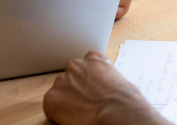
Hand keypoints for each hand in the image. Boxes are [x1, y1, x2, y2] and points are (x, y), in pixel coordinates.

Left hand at [43, 51, 166, 124]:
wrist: (117, 111)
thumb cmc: (125, 100)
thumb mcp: (119, 80)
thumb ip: (105, 78)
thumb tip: (104, 89)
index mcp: (93, 58)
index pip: (85, 66)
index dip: (88, 81)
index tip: (92, 90)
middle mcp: (75, 65)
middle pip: (70, 78)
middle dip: (75, 90)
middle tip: (86, 104)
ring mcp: (62, 80)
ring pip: (59, 92)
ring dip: (66, 101)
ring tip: (81, 112)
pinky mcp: (52, 97)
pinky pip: (51, 106)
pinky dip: (58, 114)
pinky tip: (73, 117)